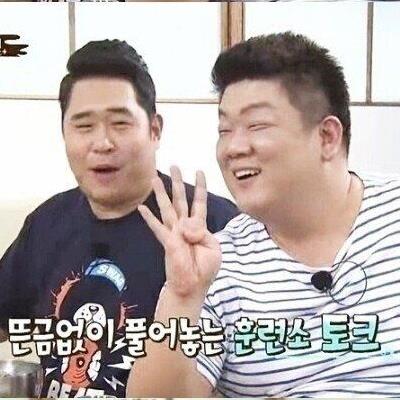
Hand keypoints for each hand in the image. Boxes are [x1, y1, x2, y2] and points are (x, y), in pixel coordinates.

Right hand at [138, 166, 220, 298]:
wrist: (191, 287)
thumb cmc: (204, 269)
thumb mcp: (212, 248)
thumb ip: (202, 232)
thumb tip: (188, 224)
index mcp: (199, 227)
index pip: (199, 203)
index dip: (200, 187)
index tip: (200, 172)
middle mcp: (185, 226)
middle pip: (181, 200)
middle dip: (178, 183)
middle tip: (174, 166)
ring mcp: (174, 233)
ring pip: (167, 208)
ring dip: (161, 193)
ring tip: (155, 178)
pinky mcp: (167, 242)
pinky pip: (157, 227)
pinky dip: (149, 217)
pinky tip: (141, 207)